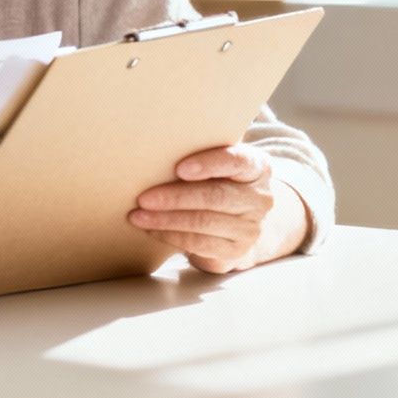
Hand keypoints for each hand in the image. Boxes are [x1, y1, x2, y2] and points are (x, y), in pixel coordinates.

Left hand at [126, 144, 307, 273]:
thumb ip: (199, 152)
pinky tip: (152, 229)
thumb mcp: (217, 163)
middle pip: (216, 196)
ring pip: (205, 222)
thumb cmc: (218, 181)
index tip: (180, 168)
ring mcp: (250, 227)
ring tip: (138, 216)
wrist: (240, 220)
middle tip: (144, 198)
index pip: (238, 161)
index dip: (209, 164)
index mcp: (257, 167)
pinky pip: (200, 244)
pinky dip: (172, 236)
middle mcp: (259, 198)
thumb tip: (154, 146)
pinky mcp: (237, 251)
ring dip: (167, 219)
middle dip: (176, 197)